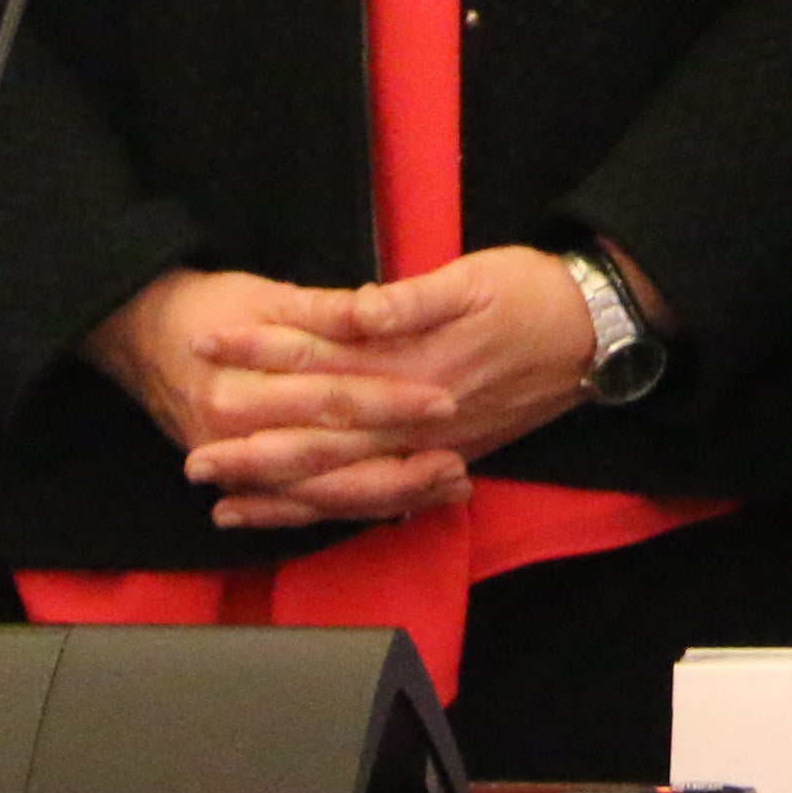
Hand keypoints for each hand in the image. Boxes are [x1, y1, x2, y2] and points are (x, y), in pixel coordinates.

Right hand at [85, 265, 467, 529]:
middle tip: (456, 462)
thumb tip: (377, 308)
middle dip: (396, 465)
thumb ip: (327, 310)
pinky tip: (406, 506)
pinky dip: (354, 507)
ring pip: (320, 496)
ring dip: (385, 497)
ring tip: (445, 489)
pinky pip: (303, 507)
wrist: (146, 336)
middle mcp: (235, 439)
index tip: (442, 400)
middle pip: (327, 461)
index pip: (330, 400)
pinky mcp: (243, 483)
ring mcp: (237, 469)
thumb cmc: (213, 307)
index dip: (388, 401)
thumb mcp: (269, 296)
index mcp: (243, 388)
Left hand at [140, 247, 609, 527]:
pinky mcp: (445, 458)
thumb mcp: (475, 278)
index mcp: (416, 365)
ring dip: (283, 494)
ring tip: (224, 504)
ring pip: (346, 481)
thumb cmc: (534, 293)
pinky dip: (332, 509)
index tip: (210, 347)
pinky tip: (298, 514)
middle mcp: (417, 417)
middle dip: (255, 450)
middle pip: (323, 439)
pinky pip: (377, 496)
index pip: (323, 362)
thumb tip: (357, 308)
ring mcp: (431, 445)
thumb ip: (412, 299)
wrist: (597, 333)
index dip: (263, 354)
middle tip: (194, 459)